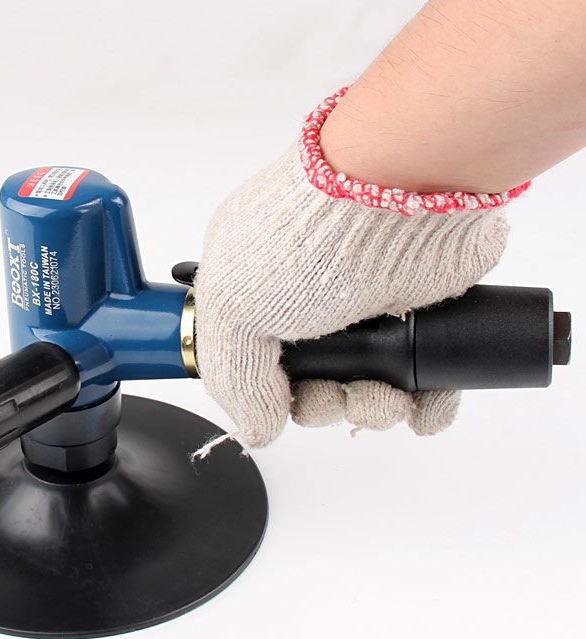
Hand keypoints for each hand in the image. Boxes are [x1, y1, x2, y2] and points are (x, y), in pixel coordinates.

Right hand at [194, 91, 522, 449]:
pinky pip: (421, 381)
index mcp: (253, 293)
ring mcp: (365, 308)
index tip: (281, 401)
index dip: (268, 395)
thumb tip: (257, 427)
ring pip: (366, 390)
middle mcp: (308, 301)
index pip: (254, 365)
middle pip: (312, 385)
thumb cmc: (310, 235)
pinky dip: (423, 404)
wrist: (403, 194)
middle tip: (334, 394)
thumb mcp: (232, 310)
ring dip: (373, 409)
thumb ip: (233, 378)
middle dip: (325, 406)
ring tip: (383, 395)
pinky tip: (420, 403)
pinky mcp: (418, 316)